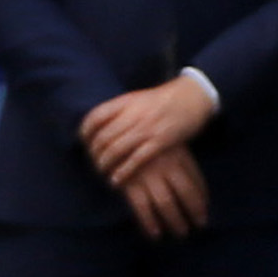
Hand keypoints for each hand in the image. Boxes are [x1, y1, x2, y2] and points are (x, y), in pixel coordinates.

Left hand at [82, 80, 210, 186]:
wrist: (193, 96)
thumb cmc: (164, 99)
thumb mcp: (138, 99)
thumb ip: (120, 111)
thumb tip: (98, 126)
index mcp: (126, 102)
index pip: (95, 117)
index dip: (85, 132)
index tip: (83, 142)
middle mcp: (134, 115)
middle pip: (103, 138)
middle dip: (94, 154)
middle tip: (93, 163)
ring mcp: (147, 128)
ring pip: (116, 150)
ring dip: (105, 165)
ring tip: (103, 173)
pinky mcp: (160, 141)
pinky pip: (135, 160)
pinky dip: (123, 172)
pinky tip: (116, 180)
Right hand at [116, 147, 210, 240]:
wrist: (117, 130)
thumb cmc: (146, 140)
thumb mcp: (168, 145)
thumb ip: (182, 163)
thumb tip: (198, 189)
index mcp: (178, 155)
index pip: (196, 180)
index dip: (202, 198)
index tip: (205, 211)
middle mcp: (166, 165)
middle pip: (186, 193)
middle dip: (194, 212)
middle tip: (200, 225)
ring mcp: (148, 174)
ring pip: (166, 203)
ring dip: (175, 221)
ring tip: (182, 233)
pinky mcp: (129, 182)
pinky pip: (142, 207)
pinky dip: (150, 222)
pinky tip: (156, 234)